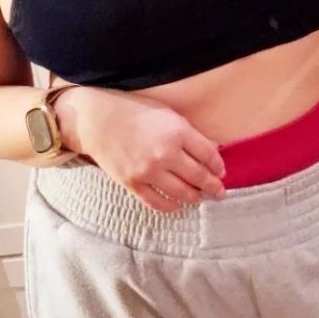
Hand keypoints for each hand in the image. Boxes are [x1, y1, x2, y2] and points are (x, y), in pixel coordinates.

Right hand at [56, 88, 226, 214]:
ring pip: (182, 193)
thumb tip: (212, 149)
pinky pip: (156, 202)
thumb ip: (189, 133)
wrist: (97, 120)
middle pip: (199, 177)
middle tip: (219, 192)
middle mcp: (165, 154)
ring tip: (198, 197)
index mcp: (178, 132)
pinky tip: (175, 204)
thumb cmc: (134, 111)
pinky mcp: (132, 183)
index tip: (221, 172)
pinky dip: (170, 206)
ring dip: (194, 197)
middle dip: (213, 187)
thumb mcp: (167, 113)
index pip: (209, 156)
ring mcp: (148, 171)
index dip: (219, 166)